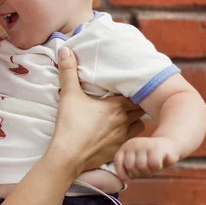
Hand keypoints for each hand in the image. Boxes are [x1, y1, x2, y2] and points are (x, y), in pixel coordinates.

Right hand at [50, 47, 144, 175]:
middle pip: (140, 109)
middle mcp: (124, 121)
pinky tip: (119, 134)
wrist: (68, 156)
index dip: (134, 90)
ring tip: (126, 116)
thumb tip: (64, 48)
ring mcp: (123, 138)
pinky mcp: (118, 151)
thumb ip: (68, 70)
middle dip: (137, 104)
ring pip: (140, 125)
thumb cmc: (70, 124)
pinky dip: (130, 136)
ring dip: (135, 120)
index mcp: (116, 106)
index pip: (135, 94)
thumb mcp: (69, 94)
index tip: (130, 86)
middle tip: (129, 99)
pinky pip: (132, 141)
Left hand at [114, 136, 178, 183]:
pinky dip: (157, 168)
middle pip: (131, 166)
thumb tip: (125, 180)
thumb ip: (129, 167)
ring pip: (142, 166)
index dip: (122, 173)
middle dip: (139, 173)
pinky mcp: (157, 147)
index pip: (118, 161)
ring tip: (153, 168)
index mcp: (126, 147)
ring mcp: (145, 144)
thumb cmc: (151, 156)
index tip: (129, 180)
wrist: (169, 145)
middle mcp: (133, 144)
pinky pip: (154, 164)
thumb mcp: (137, 159)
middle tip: (146, 171)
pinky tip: (160, 164)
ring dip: (149, 171)